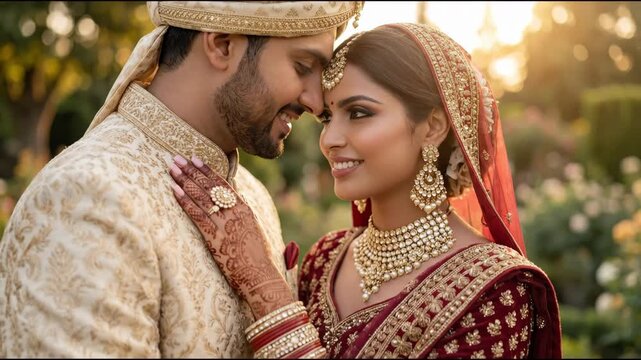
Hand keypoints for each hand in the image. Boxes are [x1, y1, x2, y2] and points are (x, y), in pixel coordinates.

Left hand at [169, 155, 293, 317]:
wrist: (261, 277)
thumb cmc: (258, 257)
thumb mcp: (253, 229)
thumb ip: (243, 213)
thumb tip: (236, 199)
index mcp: (244, 209)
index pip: (222, 184)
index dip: (207, 170)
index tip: (195, 158)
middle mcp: (234, 213)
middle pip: (209, 187)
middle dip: (191, 171)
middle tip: (177, 158)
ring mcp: (224, 225)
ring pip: (201, 197)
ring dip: (184, 181)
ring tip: (172, 168)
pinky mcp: (215, 238)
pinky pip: (197, 215)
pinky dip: (185, 201)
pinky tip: (174, 190)